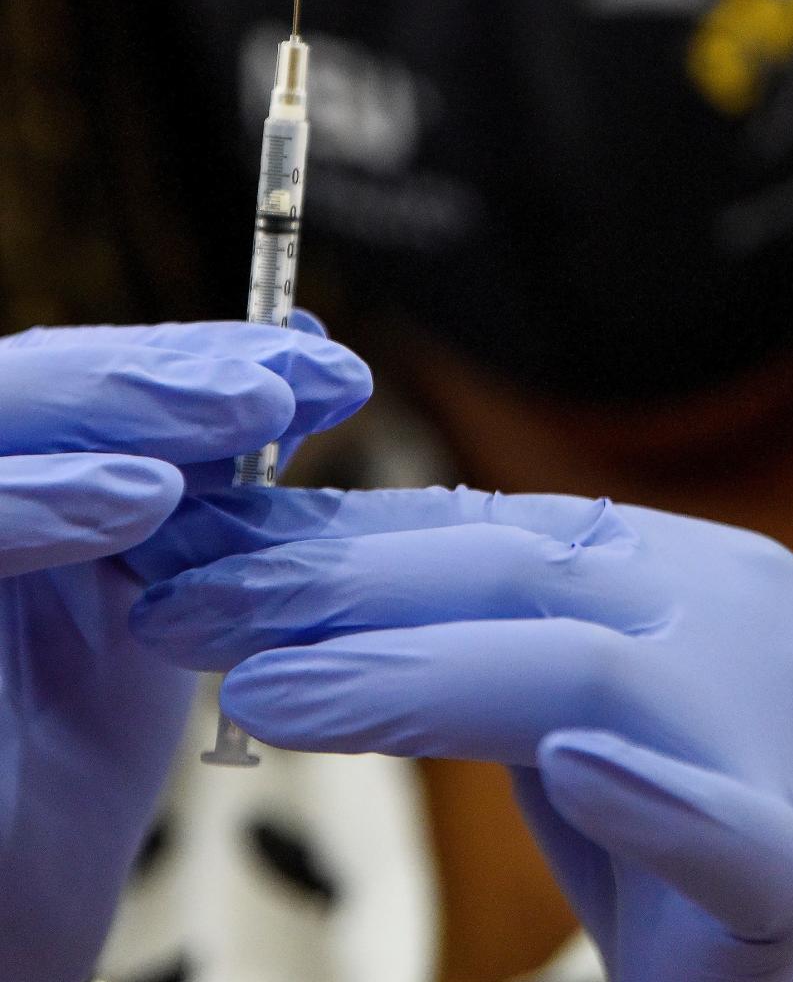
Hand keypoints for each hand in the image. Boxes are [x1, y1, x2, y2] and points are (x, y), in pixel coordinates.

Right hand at [0, 315, 369, 981]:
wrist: (17, 887)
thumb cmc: (79, 729)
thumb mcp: (171, 576)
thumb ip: (218, 469)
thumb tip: (305, 345)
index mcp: (14, 471)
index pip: (83, 372)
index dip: (194, 353)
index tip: (320, 363)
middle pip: (30, 380)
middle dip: (164, 368)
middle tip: (283, 382)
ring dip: (116, 405)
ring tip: (243, 414)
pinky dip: (35, 504)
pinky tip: (140, 501)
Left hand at [130, 485, 792, 981]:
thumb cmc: (680, 802)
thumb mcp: (565, 691)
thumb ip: (469, 628)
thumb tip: (290, 573)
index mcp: (667, 563)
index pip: (482, 528)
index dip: (331, 534)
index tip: (200, 545)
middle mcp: (726, 612)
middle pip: (511, 575)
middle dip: (330, 587)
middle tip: (182, 606)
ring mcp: (777, 732)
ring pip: (590, 676)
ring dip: (416, 678)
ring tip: (266, 694)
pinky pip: (743, 837)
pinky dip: (659, 802)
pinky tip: (583, 770)